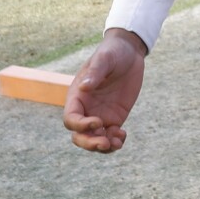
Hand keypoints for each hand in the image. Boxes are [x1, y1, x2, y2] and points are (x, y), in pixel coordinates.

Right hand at [63, 28, 146, 152]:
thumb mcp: (104, 59)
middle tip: (105, 143)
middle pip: (80, 135)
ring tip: (117, 143)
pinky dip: (115, 141)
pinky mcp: (114, 117)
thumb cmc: (112, 52)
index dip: (81, 125)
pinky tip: (123, 135)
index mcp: (77, 96)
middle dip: (90, 143)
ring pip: (95, 139)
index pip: (71, 119)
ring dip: (103, 147)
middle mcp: (86, 109)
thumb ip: (95, 72)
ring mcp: (100, 115)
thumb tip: (84, 87)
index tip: (98, 121)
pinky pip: (110, 136)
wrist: (129, 52)